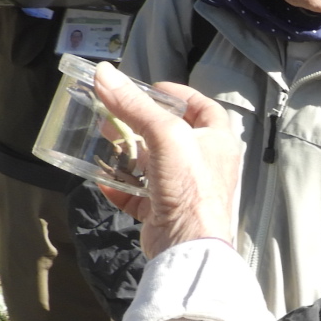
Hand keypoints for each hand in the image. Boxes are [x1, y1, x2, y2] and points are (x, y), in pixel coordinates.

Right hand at [92, 67, 239, 258]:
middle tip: (117, 112)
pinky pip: (138, 195)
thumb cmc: (191, 188)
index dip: (180, 96)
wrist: (187, 246)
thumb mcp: (165, 135)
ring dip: (127, 152)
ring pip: (152, 165)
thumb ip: (135, 105)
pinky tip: (102, 178)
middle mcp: (204, 165)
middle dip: (142, 123)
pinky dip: (120, 186)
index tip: (153, 88)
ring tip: (104, 139)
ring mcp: (183, 190)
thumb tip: (105, 74)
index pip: (204, 109)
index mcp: (218, 143)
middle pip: (172, 136)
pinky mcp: (164, 212)